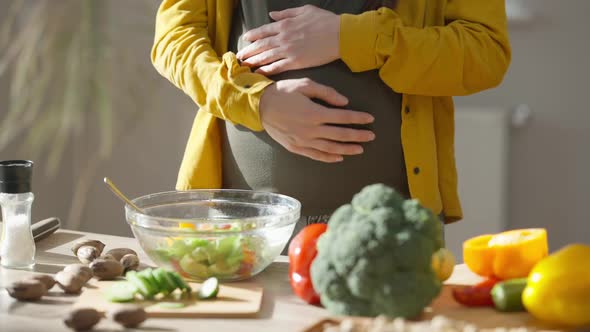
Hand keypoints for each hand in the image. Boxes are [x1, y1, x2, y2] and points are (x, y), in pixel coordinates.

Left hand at [236, 5, 339, 75]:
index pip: (263, 30)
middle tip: (239, 56)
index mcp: (285, 24)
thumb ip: (286, 13)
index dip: (253, 35)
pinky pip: (277, 67)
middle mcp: (283, 38)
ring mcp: (288, 51)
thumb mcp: (305, 10)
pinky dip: (266, 70)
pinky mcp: (296, 62)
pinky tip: (259, 72)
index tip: (245, 39)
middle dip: (249, 50)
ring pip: (266, 57)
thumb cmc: (325, 21)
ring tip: (244, 65)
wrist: (339, 35)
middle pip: (261, 45)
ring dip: (253, 61)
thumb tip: (272, 15)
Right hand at [259, 78, 374, 162]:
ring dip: (347, 148)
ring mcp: (303, 141)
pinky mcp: (295, 147)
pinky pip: (316, 155)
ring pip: (330, 148)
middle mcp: (311, 129)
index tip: (371, 119)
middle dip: (358, 135)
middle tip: (372, 136)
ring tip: (360, 149)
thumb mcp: (305, 85)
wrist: (260, 106)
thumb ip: (327, 93)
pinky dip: (329, 158)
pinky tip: (340, 157)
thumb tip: (345, 103)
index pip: (343, 117)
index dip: (358, 118)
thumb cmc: (283, 92)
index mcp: (314, 113)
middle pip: (340, 134)